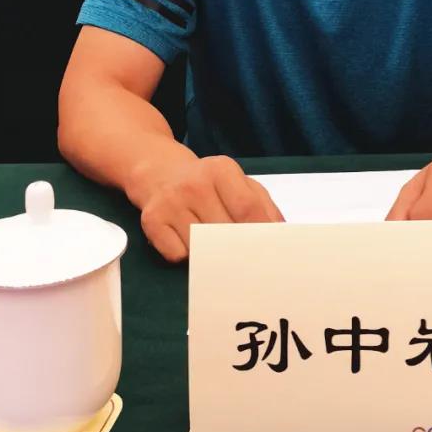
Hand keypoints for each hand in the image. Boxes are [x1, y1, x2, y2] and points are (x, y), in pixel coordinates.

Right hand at [139, 154, 283, 262]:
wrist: (159, 171)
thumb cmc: (208, 182)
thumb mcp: (238, 182)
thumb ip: (263, 205)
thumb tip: (280, 234)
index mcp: (221, 169)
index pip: (246, 208)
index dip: (260, 234)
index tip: (271, 254)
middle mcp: (194, 183)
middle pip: (224, 231)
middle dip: (239, 250)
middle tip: (247, 262)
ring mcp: (170, 202)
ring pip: (201, 246)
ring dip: (212, 254)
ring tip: (213, 245)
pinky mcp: (151, 221)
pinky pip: (177, 255)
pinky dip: (186, 256)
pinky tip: (186, 240)